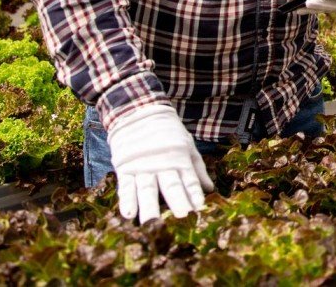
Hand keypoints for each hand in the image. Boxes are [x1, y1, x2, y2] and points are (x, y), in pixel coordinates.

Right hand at [107, 102, 213, 223]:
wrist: (139, 112)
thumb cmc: (167, 133)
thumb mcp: (187, 145)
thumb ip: (197, 169)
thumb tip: (210, 189)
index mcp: (180, 159)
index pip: (190, 180)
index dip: (194, 194)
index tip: (200, 210)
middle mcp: (163, 164)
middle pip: (171, 186)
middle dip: (177, 201)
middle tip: (182, 218)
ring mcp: (143, 166)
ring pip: (147, 189)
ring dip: (149, 206)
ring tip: (152, 223)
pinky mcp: (125, 167)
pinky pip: (126, 185)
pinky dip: (127, 199)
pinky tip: (129, 214)